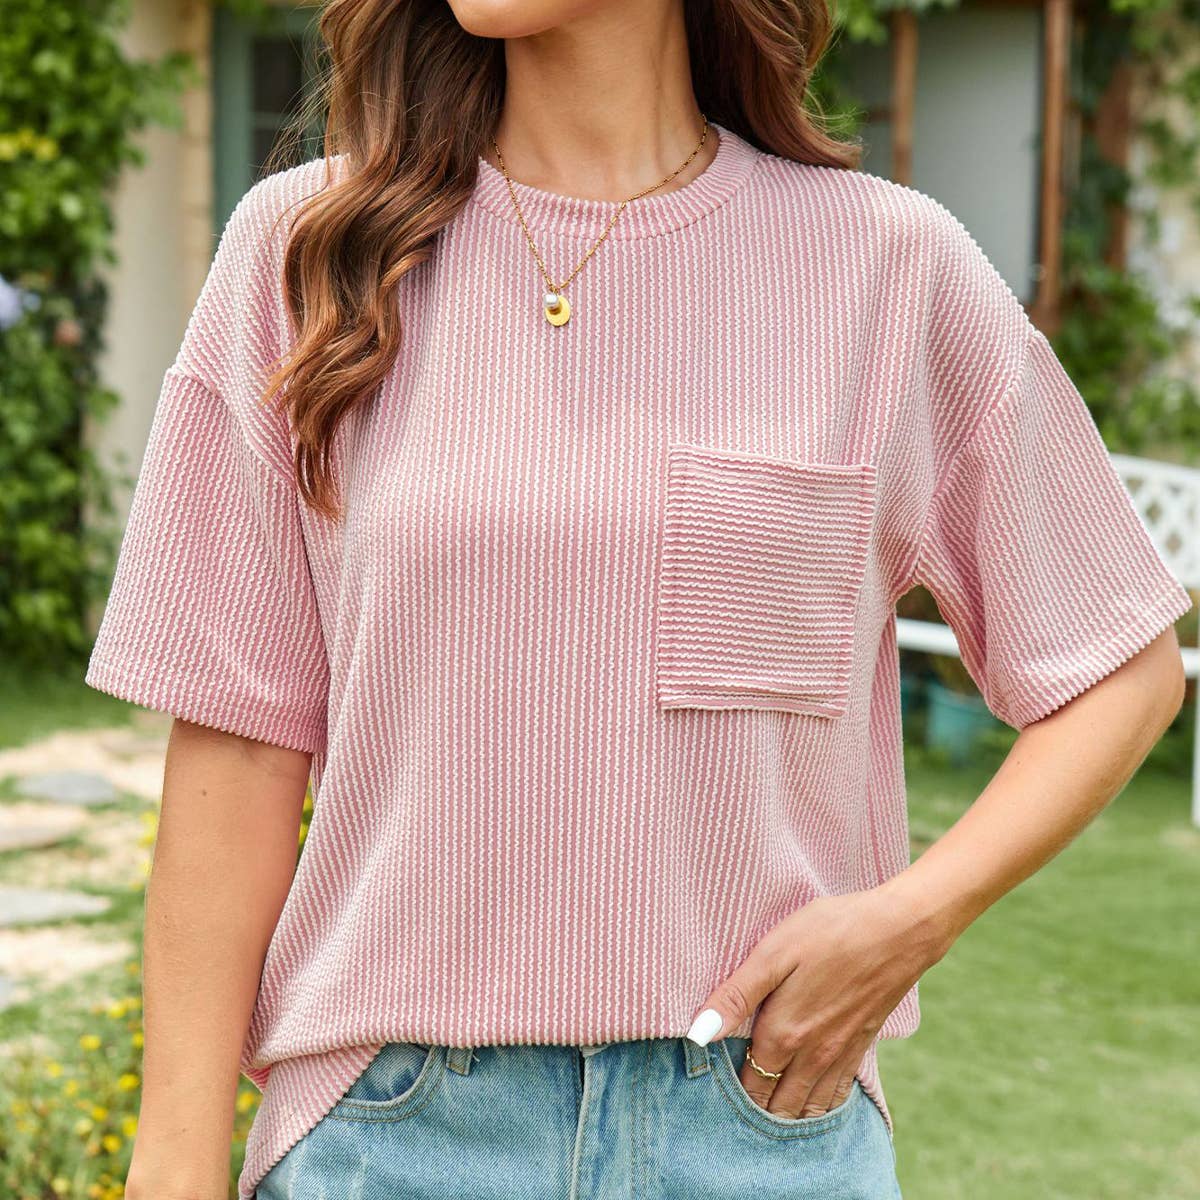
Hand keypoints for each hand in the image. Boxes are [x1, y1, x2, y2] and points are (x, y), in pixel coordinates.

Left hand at [686, 883, 948, 1119]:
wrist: (898, 930)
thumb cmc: (830, 932)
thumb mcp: (774, 954)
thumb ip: (736, 996)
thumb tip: (698, 1034)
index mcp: (783, 1034)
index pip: (750, 1084)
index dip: (732, 1091)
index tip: (715, 1092)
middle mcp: (812, 1056)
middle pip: (779, 1105)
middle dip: (758, 1110)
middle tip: (738, 1107)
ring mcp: (840, 1055)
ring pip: (810, 1108)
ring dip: (789, 1115)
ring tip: (769, 1111)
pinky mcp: (862, 1046)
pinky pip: (838, 1096)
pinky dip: (821, 1107)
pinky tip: (812, 1102)